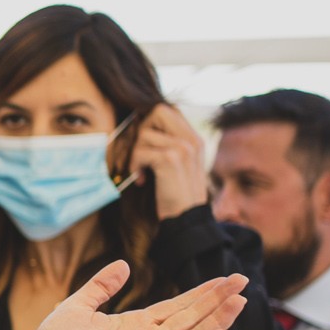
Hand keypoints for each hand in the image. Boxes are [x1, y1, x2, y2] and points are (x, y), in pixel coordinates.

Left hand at [23, 262, 246, 329]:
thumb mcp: (77, 306)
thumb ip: (101, 286)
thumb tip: (124, 264)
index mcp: (135, 326)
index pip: (177, 307)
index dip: (201, 293)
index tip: (224, 279)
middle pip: (192, 318)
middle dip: (218, 300)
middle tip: (243, 280)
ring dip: (219, 320)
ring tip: (241, 301)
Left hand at [127, 103, 208, 218]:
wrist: (186, 219)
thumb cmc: (174, 194)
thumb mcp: (176, 165)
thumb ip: (167, 144)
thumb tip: (141, 125)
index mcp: (194, 139)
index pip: (167, 110)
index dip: (149, 124)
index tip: (145, 147)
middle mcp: (191, 139)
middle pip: (157, 111)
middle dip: (141, 132)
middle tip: (139, 154)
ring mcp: (183, 148)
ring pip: (144, 134)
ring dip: (134, 154)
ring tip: (141, 172)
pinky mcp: (171, 159)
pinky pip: (140, 151)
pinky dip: (134, 166)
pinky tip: (141, 180)